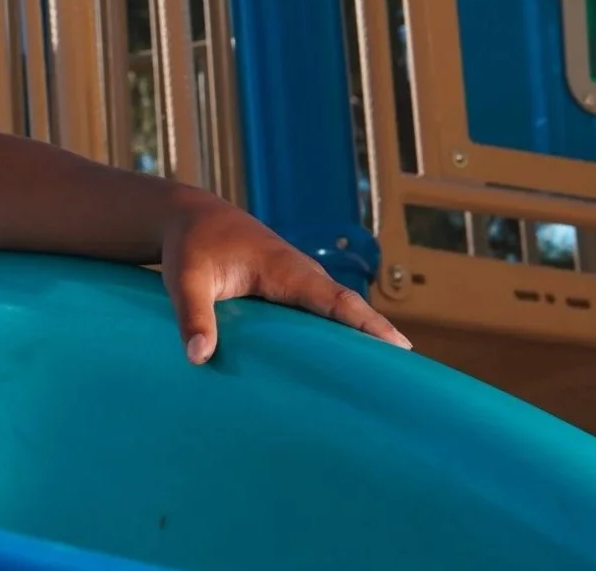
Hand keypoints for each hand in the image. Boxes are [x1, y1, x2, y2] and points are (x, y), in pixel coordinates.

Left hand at [160, 194, 410, 363]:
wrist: (189, 216)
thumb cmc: (189, 245)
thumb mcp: (184, 277)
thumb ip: (193, 314)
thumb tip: (199, 357)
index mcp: (285, 269)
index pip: (336, 300)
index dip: (368, 325)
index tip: (399, 348)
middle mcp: (300, 274)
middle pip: (348, 310)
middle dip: (378, 337)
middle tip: (411, 377)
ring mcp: (297, 282)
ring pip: (338, 312)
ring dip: (362, 338)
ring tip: (392, 380)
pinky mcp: (288, 290)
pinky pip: (322, 313)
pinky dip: (340, 333)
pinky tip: (349, 364)